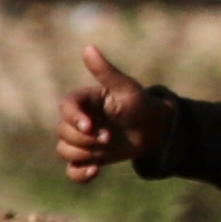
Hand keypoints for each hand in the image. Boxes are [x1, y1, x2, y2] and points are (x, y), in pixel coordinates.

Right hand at [60, 46, 164, 184]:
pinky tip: (95, 172)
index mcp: (83, 102)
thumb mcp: (125, 88)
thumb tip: (88, 47)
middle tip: (109, 138)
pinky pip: (73, 170)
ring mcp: (82, 140)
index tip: (91, 126)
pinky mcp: (89, 157)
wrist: (157, 130)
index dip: (74, 118)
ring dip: (85, 154)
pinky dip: (80, 174)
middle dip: (86, 139)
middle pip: (64, 133)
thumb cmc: (141, 104)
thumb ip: (105, 72)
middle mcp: (78, 120)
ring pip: (65, 151)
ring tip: (106, 151)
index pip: (65, 109)